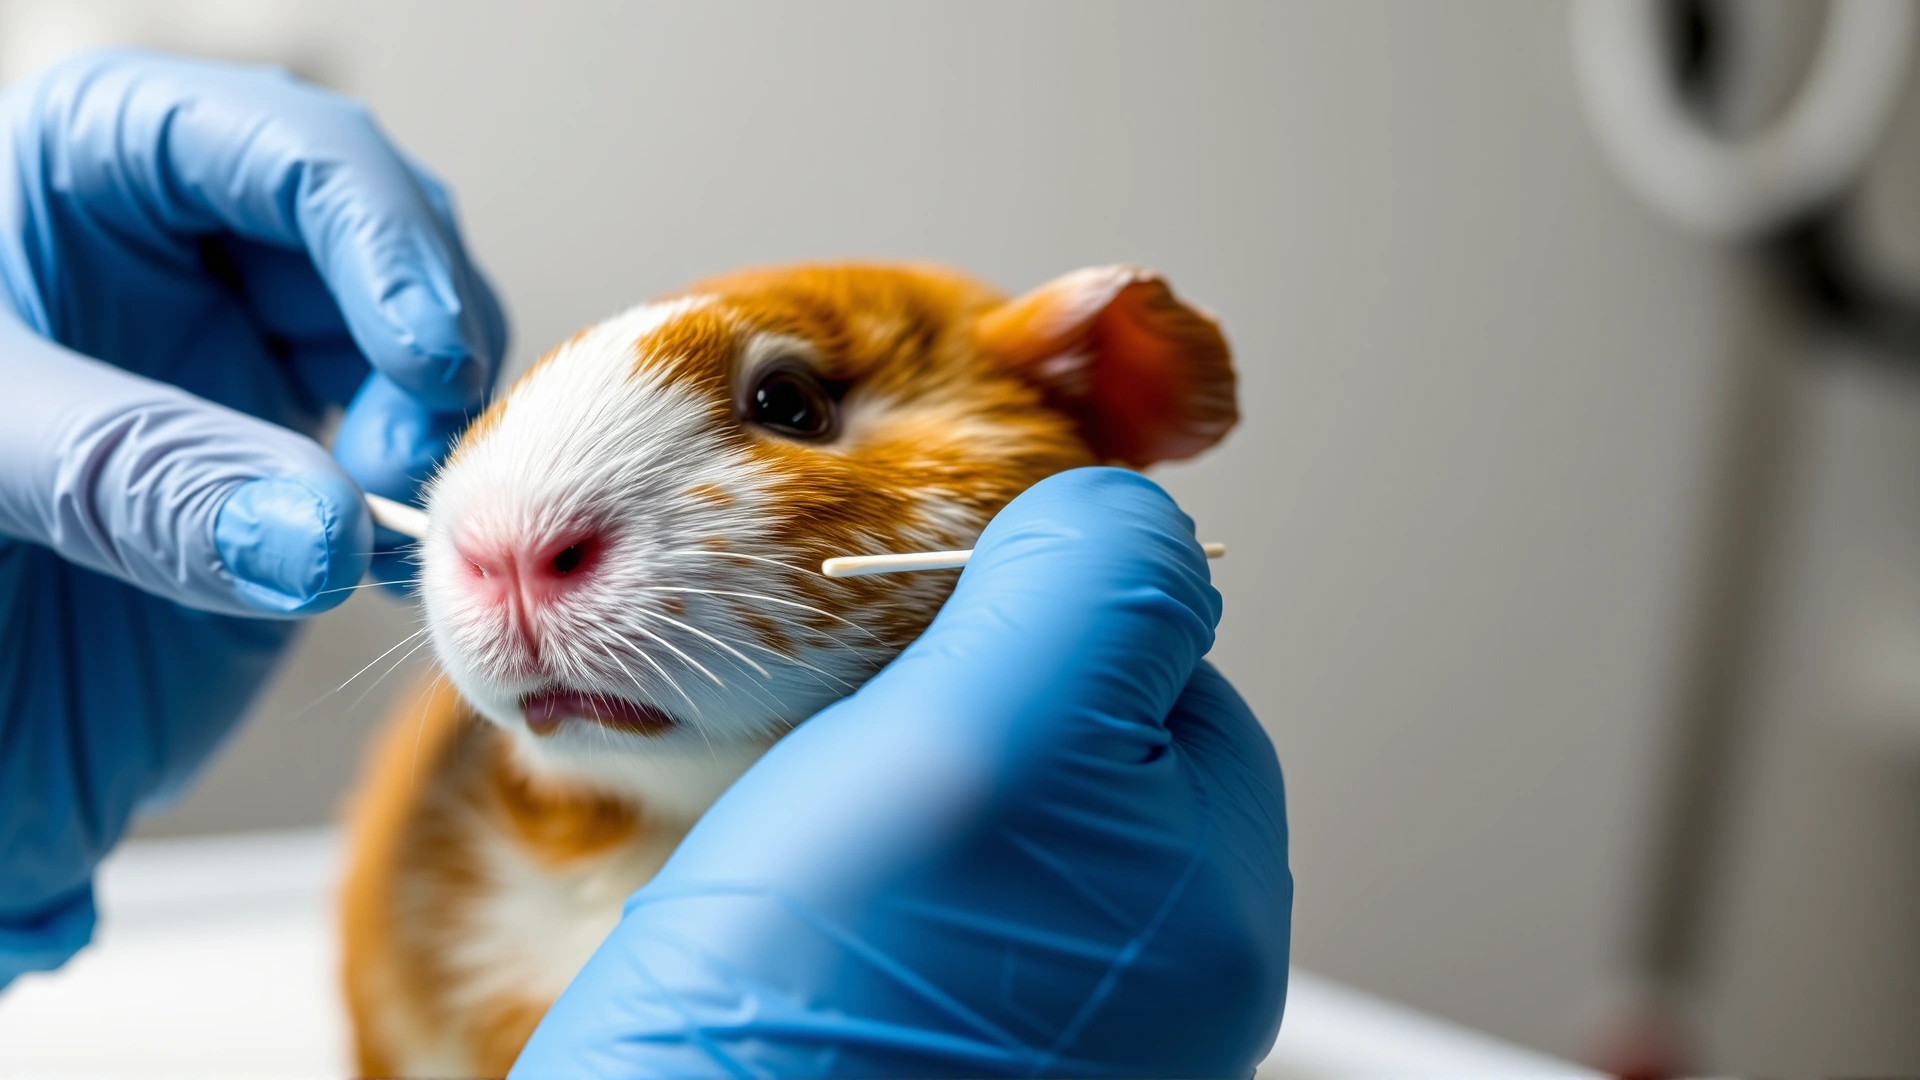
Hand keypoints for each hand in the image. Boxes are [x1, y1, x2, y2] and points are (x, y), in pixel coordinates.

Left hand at [0, 49, 505, 982]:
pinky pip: (402, 450)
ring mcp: (239, 352)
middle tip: (408, 457)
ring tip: (391, 512)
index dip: (379, 237)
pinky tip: (379, 557)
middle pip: (379, 232)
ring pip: (413, 337)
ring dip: (436, 425)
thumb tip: (319, 527)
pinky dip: (422, 501)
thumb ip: (140, 476)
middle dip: (425, 336)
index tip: (426, 361)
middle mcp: (182, 249)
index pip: (280, 145)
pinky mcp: (285, 459)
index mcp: (86, 173)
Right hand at [512, 468, 1292, 1077]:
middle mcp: (1147, 973)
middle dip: (947, 698)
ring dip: (879, 774)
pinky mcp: (931, 1035)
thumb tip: (1125, 507)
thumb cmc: (818, 1001)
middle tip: (846, 737)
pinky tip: (779, 888)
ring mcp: (1042, 1012)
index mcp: (1207, 895)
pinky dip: (837, 856)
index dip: (1032, 615)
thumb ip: (1088, 593)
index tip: (921, 632)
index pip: (1161, 670)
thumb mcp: (986, 734)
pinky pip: (905, 889)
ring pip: (972, 804)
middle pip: (1066, 735)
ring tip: (801, 823)